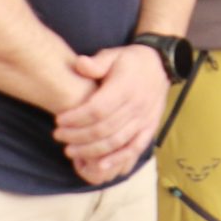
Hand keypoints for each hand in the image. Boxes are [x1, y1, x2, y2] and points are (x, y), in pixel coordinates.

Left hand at [53, 44, 169, 184]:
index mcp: (125, 88)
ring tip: (70, 151)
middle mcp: (136, 106)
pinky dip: (118, 160)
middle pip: (103, 129)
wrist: (161, 65)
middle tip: (59, 136)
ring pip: (116, 141)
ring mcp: (144, 119)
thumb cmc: (131, 61)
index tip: (59, 120)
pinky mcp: (150, 128)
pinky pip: (135, 148)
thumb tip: (80, 64)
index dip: (76, 118)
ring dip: (91, 150)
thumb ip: (97, 63)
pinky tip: (100, 166)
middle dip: (77, 136)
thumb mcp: (114, 55)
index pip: (97, 109)